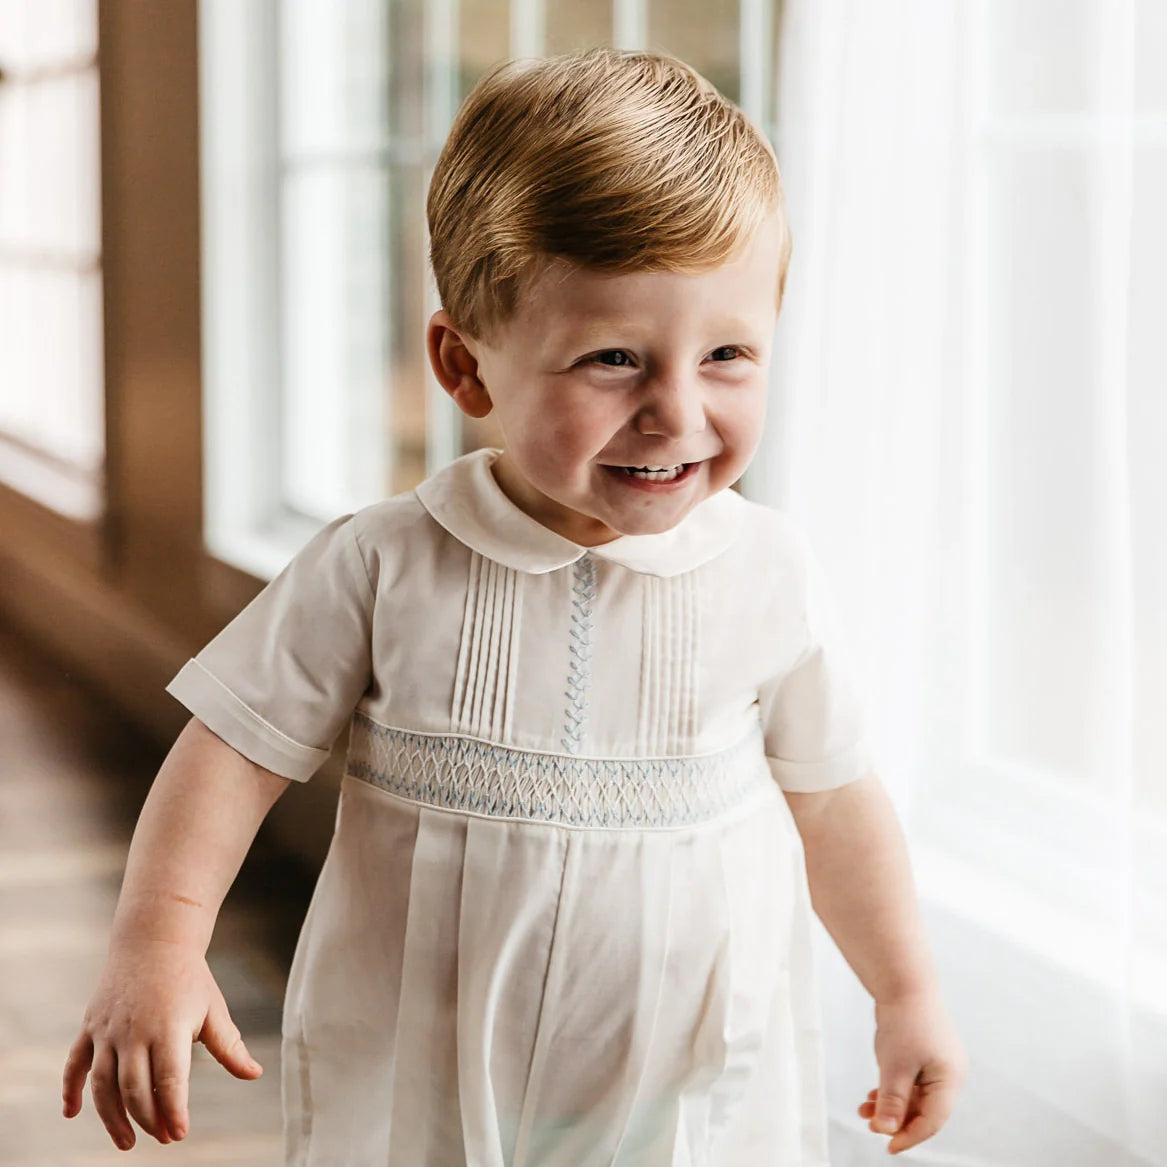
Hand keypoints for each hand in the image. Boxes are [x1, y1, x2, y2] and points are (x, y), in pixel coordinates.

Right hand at [62, 938, 262, 1149]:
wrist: (154, 940)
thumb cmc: (190, 978)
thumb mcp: (213, 1009)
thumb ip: (230, 1046)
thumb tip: (255, 1074)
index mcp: (168, 1027)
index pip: (169, 1080)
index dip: (174, 1111)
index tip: (180, 1134)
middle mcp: (133, 1032)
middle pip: (134, 1089)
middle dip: (149, 1119)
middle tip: (164, 1138)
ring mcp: (107, 1030)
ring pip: (102, 1085)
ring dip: (111, 1118)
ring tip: (127, 1143)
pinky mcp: (89, 1027)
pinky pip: (74, 1064)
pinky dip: (70, 1090)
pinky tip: (70, 1115)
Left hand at [858, 989, 966, 1154]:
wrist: (903, 982)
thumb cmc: (905, 1020)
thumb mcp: (895, 1067)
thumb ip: (892, 1102)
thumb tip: (887, 1130)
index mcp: (950, 1079)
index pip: (932, 1120)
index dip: (910, 1137)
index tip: (888, 1146)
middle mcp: (948, 1074)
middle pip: (924, 1110)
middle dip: (897, 1120)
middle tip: (872, 1127)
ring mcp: (937, 1063)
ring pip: (914, 1096)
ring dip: (891, 1105)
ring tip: (865, 1111)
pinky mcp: (924, 1054)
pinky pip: (910, 1082)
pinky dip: (892, 1090)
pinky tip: (872, 1096)